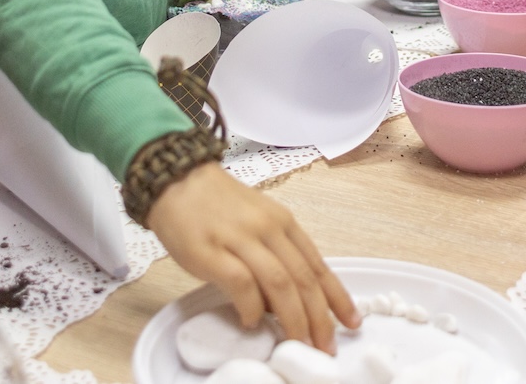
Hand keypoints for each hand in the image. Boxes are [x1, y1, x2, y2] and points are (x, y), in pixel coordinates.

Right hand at [146, 161, 358, 351]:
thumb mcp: (257, 222)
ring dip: (293, 319)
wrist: (175, 178)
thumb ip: (275, 255)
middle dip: (319, 318)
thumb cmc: (215, 204)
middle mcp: (268, 229)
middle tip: (325, 347)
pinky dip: (251, 307)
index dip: (337, 297)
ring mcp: (240, 239)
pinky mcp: (212, 252)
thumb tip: (285, 301)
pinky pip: (241, 284)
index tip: (350, 322)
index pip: (317, 265)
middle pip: (303, 279)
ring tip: (298, 343)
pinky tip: (251, 321)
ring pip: (280, 284)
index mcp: (283, 223)